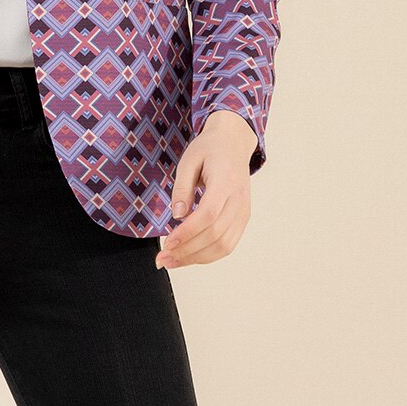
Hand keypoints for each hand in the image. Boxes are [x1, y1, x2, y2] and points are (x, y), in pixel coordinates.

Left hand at [155, 110, 256, 269]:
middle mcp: (239, 200)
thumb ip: (181, 187)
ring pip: (223, 246)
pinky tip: (189, 256)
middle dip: (187, 251)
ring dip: (196, 259)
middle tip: (162, 259)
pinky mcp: (243, 219)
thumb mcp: (188, 160)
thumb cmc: (209, 149)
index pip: (208, 215)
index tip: (167, 243)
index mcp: (225, 182)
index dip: (188, 232)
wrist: (233, 144)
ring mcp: (243, 212)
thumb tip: (177, 215)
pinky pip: (228, 244)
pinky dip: (208, 255)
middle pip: (215, 235)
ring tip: (172, 262)